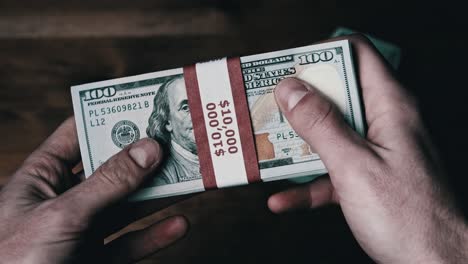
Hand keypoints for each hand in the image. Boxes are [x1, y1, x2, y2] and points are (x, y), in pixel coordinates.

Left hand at [0, 118, 187, 262]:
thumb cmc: (11, 261)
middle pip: (112, 171)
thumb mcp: (61, 215)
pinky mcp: (95, 259)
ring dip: (160, 195)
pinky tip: (178, 224)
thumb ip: (107, 183)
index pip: (78, 135)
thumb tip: (148, 149)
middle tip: (179, 143)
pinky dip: (155, 235)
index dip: (110, 119)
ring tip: (190, 179)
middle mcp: (64, 201)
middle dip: (145, 159)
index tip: (145, 107)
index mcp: (42, 178)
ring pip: (127, 207)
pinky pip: (131, 243)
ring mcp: (81, 232)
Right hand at [268, 35, 467, 262]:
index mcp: (390, 106)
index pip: (356, 54)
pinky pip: (332, 170)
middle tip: (268, 108)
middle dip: (299, 101)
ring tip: (267, 150)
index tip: (287, 67)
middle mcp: (385, 122)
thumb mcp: (355, 166)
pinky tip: (283, 199)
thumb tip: (291, 89)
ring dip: (298, 143)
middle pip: (337, 94)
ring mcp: (376, 151)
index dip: (320, 53)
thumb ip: (321, 125)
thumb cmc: (410, 218)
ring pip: (331, 133)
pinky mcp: (368, 178)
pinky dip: (308, 183)